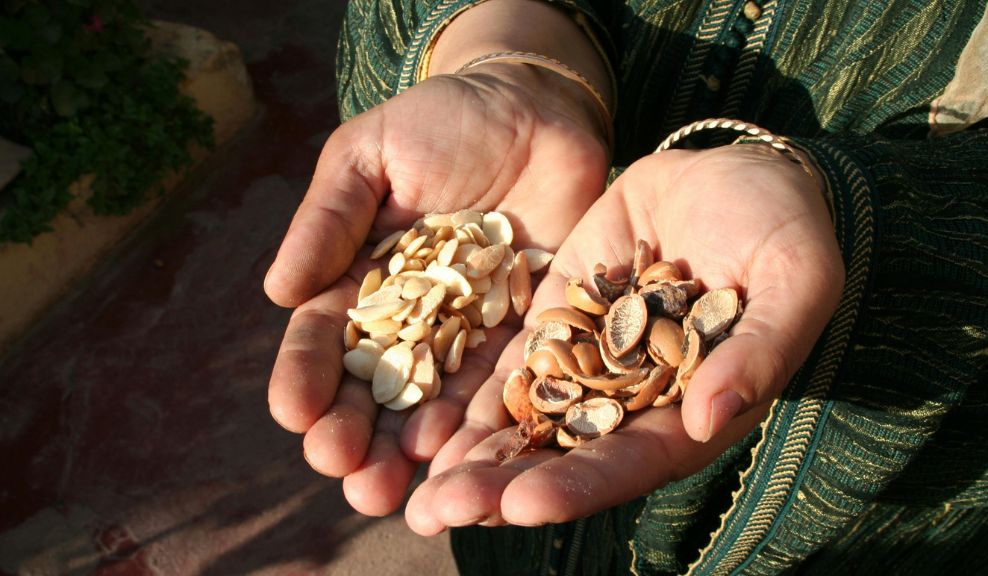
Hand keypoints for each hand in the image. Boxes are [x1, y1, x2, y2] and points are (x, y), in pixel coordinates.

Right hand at [264, 63, 609, 515]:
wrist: (531, 107)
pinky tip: (461, 450)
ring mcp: (470, 328)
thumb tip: (278, 292)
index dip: (308, 375)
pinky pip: (503, 377)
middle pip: (378, 385)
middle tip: (341, 469)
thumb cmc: (439, 122)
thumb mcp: (368, 156)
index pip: (327, 338)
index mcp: (363, 281)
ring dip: (412, 444)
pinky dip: (482, 416)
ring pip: (436, 397)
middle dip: (355, 430)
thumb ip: (328, 220)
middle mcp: (414, 318)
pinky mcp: (526, 325)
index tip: (293, 411)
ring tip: (392, 487)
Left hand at [405, 144, 844, 532]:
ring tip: (414, 493)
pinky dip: (471, 394)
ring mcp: (591, 357)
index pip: (632, 460)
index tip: (521, 506)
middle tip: (435, 515)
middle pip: (565, 454)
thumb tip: (711, 417)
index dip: (579, 485)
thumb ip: (761, 351)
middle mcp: (634, 398)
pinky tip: (421, 421)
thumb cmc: (788, 231)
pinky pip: (512, 361)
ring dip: (472, 456)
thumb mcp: (796, 281)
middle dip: (502, 486)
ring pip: (527, 417)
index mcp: (693, 408)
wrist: (742, 176)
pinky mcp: (560, 315)